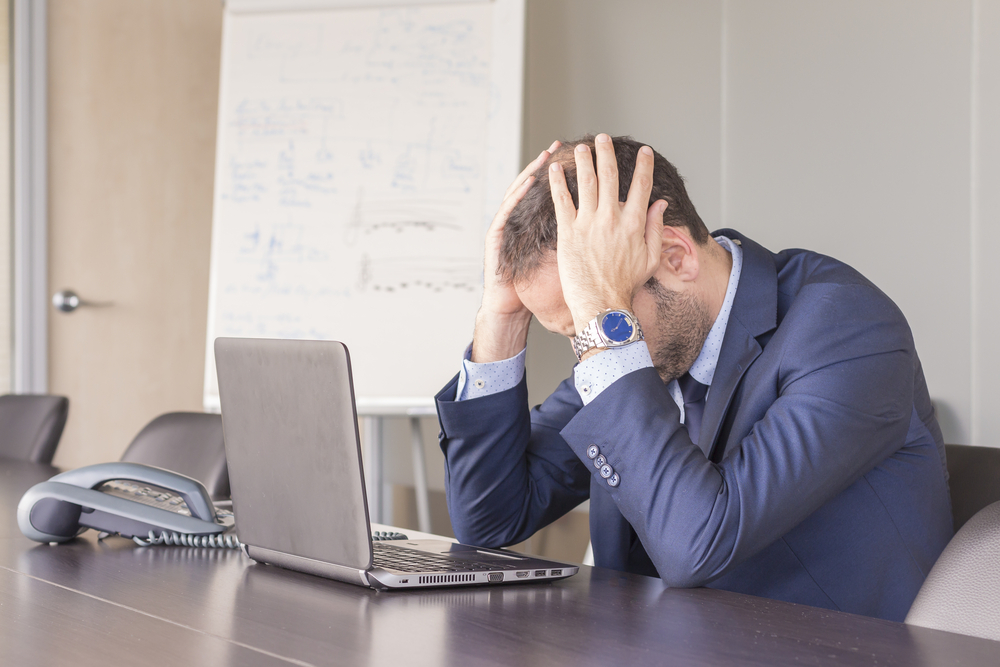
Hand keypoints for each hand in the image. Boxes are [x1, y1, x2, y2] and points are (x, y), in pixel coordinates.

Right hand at [472, 141, 560, 361]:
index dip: (564, 176)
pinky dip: (517, 195)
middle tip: (560, 146)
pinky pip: (507, 212)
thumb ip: (572, 241)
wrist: (510, 307)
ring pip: (518, 192)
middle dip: (548, 165)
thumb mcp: (558, 261)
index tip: (581, 158)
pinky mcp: (497, 237)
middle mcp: (521, 221)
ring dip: (531, 173)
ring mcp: (508, 227)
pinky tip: (527, 182)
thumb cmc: (535, 290)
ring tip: (544, 157)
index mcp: (540, 228)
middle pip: (535, 187)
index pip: (553, 195)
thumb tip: (598, 229)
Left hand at [549, 134, 666, 334]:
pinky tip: (554, 169)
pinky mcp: (568, 232)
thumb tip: (661, 204)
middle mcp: (612, 218)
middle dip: (607, 153)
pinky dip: (557, 182)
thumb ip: (655, 227)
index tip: (644, 151)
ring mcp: (589, 224)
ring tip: (581, 147)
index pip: (641, 186)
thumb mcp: (650, 258)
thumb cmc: (626, 285)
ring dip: (583, 161)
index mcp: (633, 223)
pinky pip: (562, 200)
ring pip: (586, 182)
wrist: (602, 304)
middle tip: (604, 138)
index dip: (644, 166)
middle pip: (610, 176)